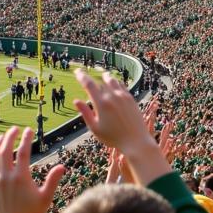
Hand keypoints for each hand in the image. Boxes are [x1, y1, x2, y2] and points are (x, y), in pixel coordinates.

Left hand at [0, 127, 64, 212]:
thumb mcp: (46, 197)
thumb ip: (53, 180)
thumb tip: (62, 166)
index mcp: (21, 178)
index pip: (22, 152)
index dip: (26, 139)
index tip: (29, 130)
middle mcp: (6, 177)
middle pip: (5, 150)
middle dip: (9, 137)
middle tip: (15, 129)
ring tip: (4, 136)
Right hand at [74, 70, 168, 184]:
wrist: (136, 140)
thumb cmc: (113, 137)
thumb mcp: (95, 128)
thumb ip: (85, 113)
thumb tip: (76, 101)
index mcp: (101, 103)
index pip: (89, 84)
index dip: (82, 76)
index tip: (77, 71)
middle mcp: (113, 97)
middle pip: (101, 80)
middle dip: (94, 77)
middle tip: (88, 75)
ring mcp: (124, 97)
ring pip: (113, 81)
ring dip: (106, 77)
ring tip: (103, 75)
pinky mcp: (131, 99)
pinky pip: (122, 86)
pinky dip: (116, 83)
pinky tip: (115, 84)